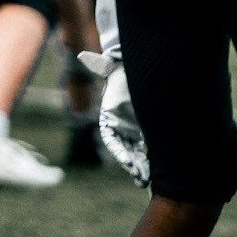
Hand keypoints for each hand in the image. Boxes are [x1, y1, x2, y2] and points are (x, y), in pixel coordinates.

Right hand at [78, 52, 148, 186]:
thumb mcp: (115, 68)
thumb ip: (100, 64)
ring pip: (135, 153)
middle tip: (141, 177)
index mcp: (110, 116)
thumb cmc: (125, 71)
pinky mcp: (143, 132)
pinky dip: (147, 160)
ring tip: (146, 181)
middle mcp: (119, 126)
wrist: (139, 72)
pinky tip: (154, 172)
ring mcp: (131, 131)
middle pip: (125, 150)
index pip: (112, 138)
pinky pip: (144, 149)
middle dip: (132, 165)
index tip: (128, 161)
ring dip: (140, 167)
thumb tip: (83, 55)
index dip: (120, 151)